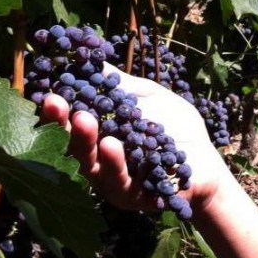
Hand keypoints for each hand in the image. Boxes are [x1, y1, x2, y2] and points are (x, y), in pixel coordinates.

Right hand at [41, 64, 227, 212]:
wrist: (208, 162)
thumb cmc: (178, 128)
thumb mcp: (150, 98)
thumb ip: (123, 85)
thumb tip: (93, 60)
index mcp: (101, 135)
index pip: (73, 122)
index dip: (59, 108)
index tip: (49, 88)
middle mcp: (100, 161)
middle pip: (73, 144)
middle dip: (62, 123)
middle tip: (54, 101)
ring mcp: (113, 181)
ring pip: (91, 164)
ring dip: (85, 141)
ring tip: (82, 118)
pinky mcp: (132, 197)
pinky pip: (119, 181)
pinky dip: (114, 162)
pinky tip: (111, 145)